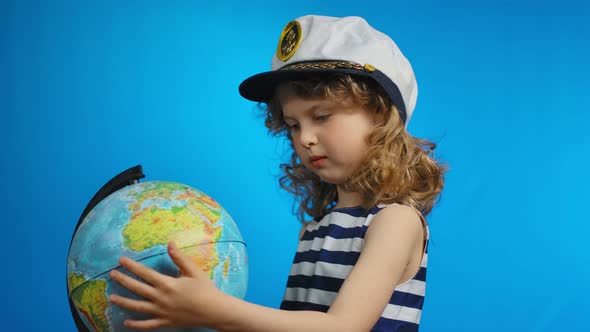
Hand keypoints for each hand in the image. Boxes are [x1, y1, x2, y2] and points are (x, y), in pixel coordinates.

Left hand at [109, 241, 223, 329]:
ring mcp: (161, 311)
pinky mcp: (165, 322)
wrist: (213, 311)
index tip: (121, 260)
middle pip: (137, 288)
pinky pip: (148, 324)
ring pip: (138, 307)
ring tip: (111, 298)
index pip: (145, 273)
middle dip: (123, 280)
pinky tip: (126, 322)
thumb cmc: (205, 289)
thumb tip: (169, 243)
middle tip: (111, 274)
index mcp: (167, 284)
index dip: (132, 266)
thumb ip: (179, 258)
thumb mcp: (194, 270)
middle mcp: (161, 298)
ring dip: (124, 302)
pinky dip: (136, 325)